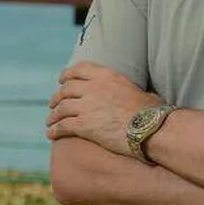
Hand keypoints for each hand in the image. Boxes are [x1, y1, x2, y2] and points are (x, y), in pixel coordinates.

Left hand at [46, 61, 161, 155]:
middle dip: (57, 97)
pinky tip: (51, 135)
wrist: (150, 128)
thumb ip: (131, 90)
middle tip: (54, 104)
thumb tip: (142, 96)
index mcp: (107, 75)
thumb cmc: (152, 111)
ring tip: (51, 122)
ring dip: (53, 115)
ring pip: (61, 108)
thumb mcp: (141, 90)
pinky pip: (62, 126)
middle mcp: (93, 87)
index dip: (67, 75)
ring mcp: (87, 106)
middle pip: (66, 89)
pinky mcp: (83, 125)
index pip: (79, 69)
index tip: (62, 80)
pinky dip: (54, 130)